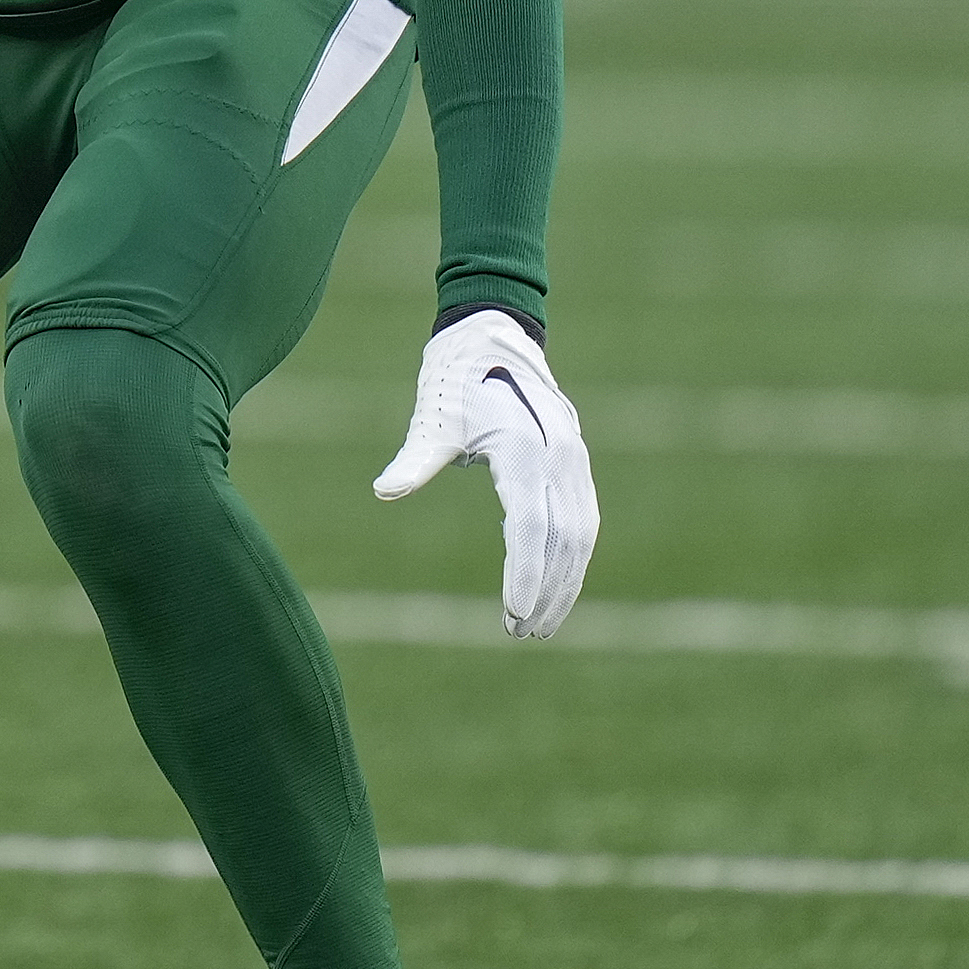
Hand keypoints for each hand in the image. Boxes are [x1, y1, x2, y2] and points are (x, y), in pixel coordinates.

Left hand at [376, 308, 597, 638]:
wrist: (491, 335)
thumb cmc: (453, 381)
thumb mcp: (432, 419)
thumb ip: (415, 459)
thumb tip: (384, 490)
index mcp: (526, 449)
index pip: (531, 527)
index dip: (525, 574)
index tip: (514, 614)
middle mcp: (560, 457)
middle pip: (564, 540)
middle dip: (547, 591)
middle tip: (521, 633)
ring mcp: (574, 460)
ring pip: (581, 534)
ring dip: (565, 581)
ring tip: (539, 624)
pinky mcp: (576, 463)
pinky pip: (583, 520)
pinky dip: (572, 557)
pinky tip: (555, 586)